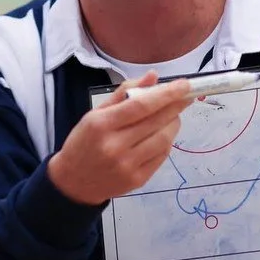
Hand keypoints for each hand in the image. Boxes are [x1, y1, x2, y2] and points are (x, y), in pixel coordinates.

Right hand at [47, 73, 193, 205]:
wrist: (74, 182)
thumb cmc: (84, 142)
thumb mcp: (95, 114)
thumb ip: (123, 93)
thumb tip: (153, 77)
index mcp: (102, 124)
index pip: (141, 105)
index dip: (166, 94)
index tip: (184, 84)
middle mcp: (115, 145)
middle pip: (156, 122)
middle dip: (176, 106)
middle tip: (185, 96)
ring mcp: (128, 165)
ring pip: (163, 140)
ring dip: (174, 124)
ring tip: (173, 115)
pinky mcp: (138, 179)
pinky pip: (161, 156)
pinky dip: (167, 141)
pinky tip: (163, 134)